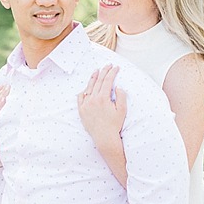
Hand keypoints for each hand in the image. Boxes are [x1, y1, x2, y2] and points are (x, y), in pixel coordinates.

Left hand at [78, 66, 127, 184]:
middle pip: (98, 81)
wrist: (104, 138)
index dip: (112, 72)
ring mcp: (86, 104)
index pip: (108, 81)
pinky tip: (87, 87)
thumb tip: (117, 87)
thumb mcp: (122, 110)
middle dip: (104, 71)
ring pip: (89, 87)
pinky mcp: (81, 110)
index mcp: (103, 98)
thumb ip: (121, 96)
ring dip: (93, 78)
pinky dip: (84, 90)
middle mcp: (93, 99)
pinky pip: (81, 97)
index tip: (116, 67)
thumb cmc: (114, 125)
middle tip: (108, 65)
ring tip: (97, 71)